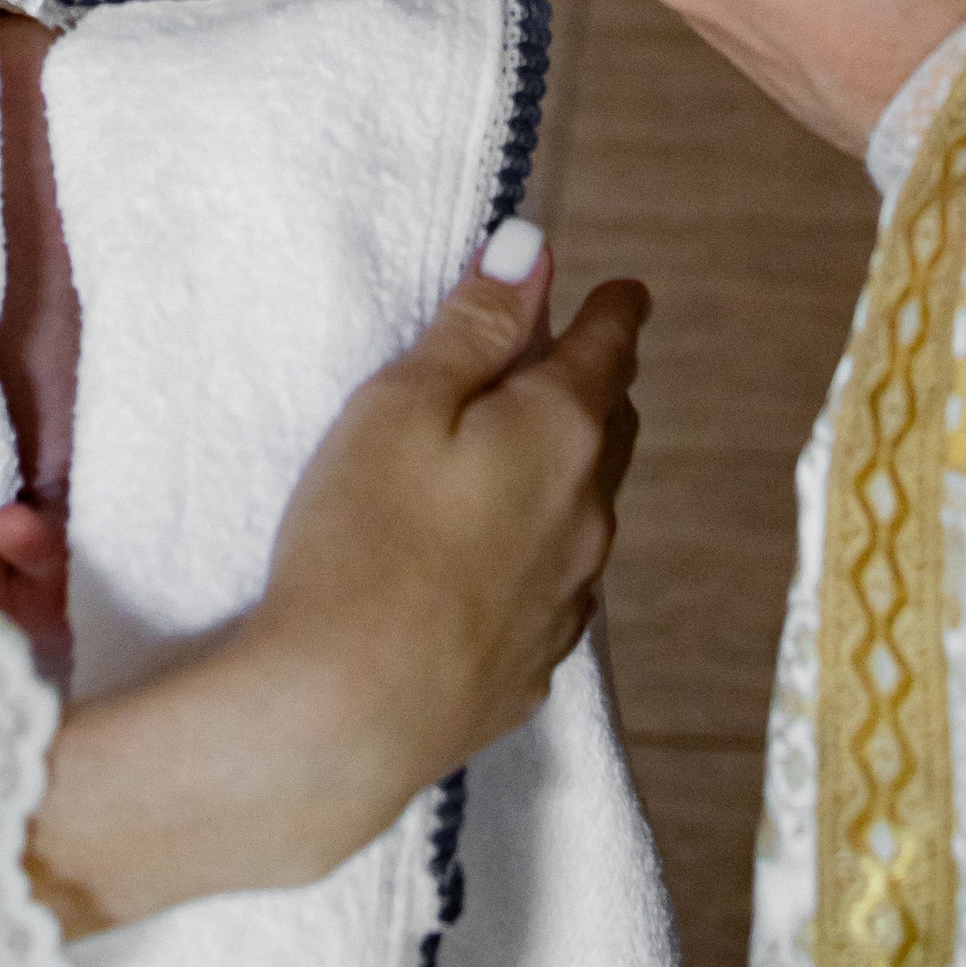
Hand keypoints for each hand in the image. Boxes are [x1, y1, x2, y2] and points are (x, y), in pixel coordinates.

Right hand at [25, 230, 645, 931]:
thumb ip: (476, 323)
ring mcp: (567, 600)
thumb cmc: (364, 536)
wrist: (345, 715)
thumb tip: (536, 251)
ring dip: (570, 471)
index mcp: (562, 434)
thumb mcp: (404, 401)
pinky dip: (542, 549)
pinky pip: (558, 585)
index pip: (610, 348)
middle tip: (562, 359)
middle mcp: (588, 515)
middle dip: (595, 385)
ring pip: (590, 510)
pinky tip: (501, 559)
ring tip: (524, 454)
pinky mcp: (532, 667)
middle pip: (612, 427)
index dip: (615, 309)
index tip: (620, 290)